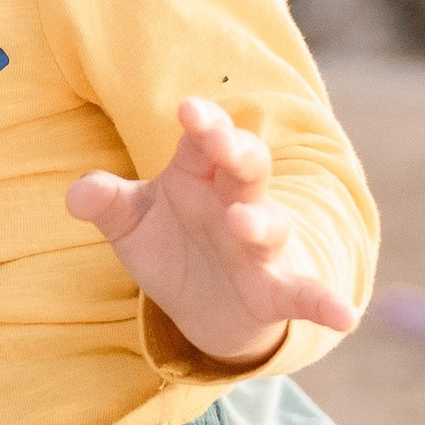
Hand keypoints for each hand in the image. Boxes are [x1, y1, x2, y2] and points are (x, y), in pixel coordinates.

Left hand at [65, 96, 358, 366]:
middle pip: (246, 168)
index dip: (202, 124)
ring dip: (261, 223)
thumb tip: (78, 193)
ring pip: (270, 226)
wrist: (202, 306)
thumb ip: (105, 203)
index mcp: (199, 175)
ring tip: (244, 222)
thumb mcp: (130, 224)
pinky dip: (325, 302)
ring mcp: (260, 246)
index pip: (203, 141)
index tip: (189, 110)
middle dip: (237, 152)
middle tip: (223, 141)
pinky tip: (346, 315)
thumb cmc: (169, 245)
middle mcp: (236, 203)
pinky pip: (304, 295)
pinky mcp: (275, 291)